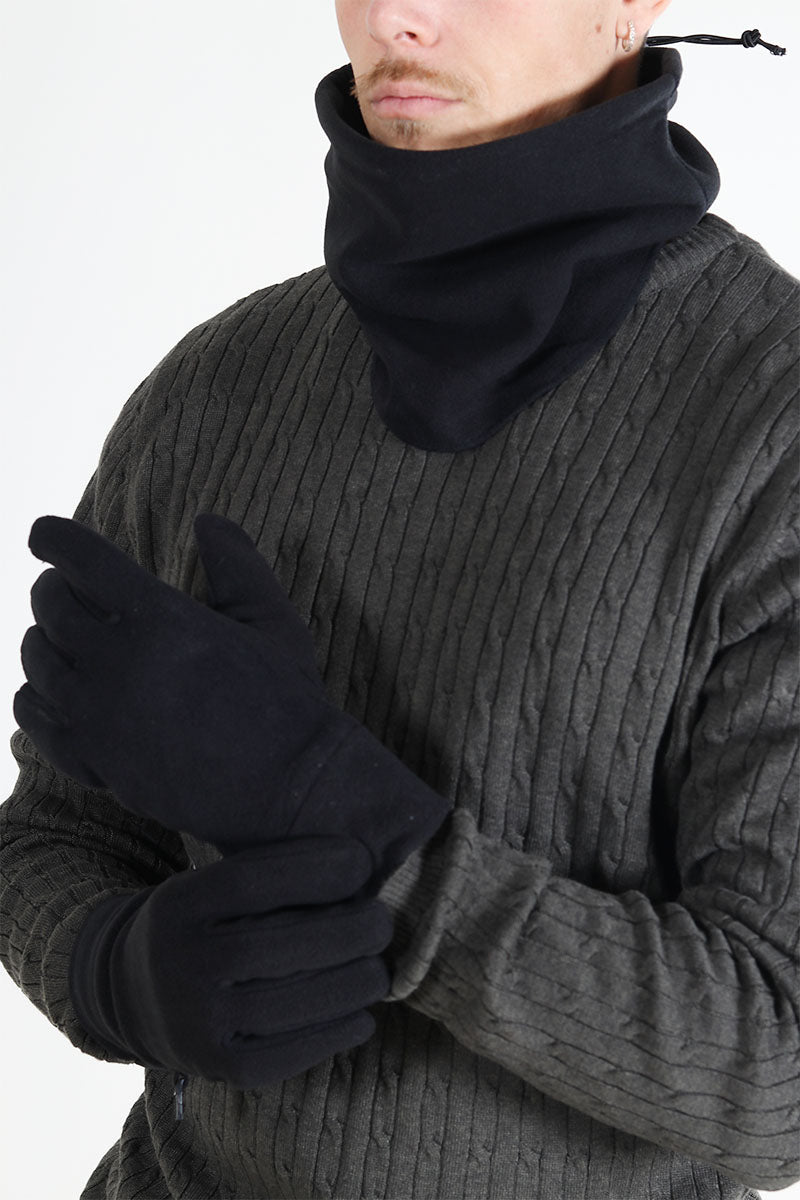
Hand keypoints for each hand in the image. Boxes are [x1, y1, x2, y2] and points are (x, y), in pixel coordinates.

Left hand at [15, 514, 449, 874]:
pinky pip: (35, 717)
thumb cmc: (289, 701)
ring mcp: (99, 715)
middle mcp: (118, 662)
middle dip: (51, 586)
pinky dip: (34, 695)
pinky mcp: (94, 760)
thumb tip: (208, 520)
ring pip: (36, 659)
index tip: (44, 534)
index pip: (80, 558)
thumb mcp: (274, 622)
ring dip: (41, 638)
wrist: (289, 789)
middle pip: (49, 605)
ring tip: (58, 635)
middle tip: (61, 585)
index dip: (54, 537)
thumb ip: (237, 565)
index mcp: (162, 618)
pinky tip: (49, 690)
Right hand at [69, 838, 392, 1087]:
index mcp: (179, 905)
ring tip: (379, 970)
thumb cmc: (203, 925)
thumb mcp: (210, 884)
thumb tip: (359, 865)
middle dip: (348, 931)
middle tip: (383, 922)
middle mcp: (179, 963)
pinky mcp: (216, 1066)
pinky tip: (361, 1016)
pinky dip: (334, 1034)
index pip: (249, 880)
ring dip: (352, 985)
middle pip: (278, 945)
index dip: (314, 869)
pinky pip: (286, 1054)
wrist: (134, 995)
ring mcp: (194, 1021)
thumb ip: (270, 874)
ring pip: (289, 1003)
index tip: (362, 863)